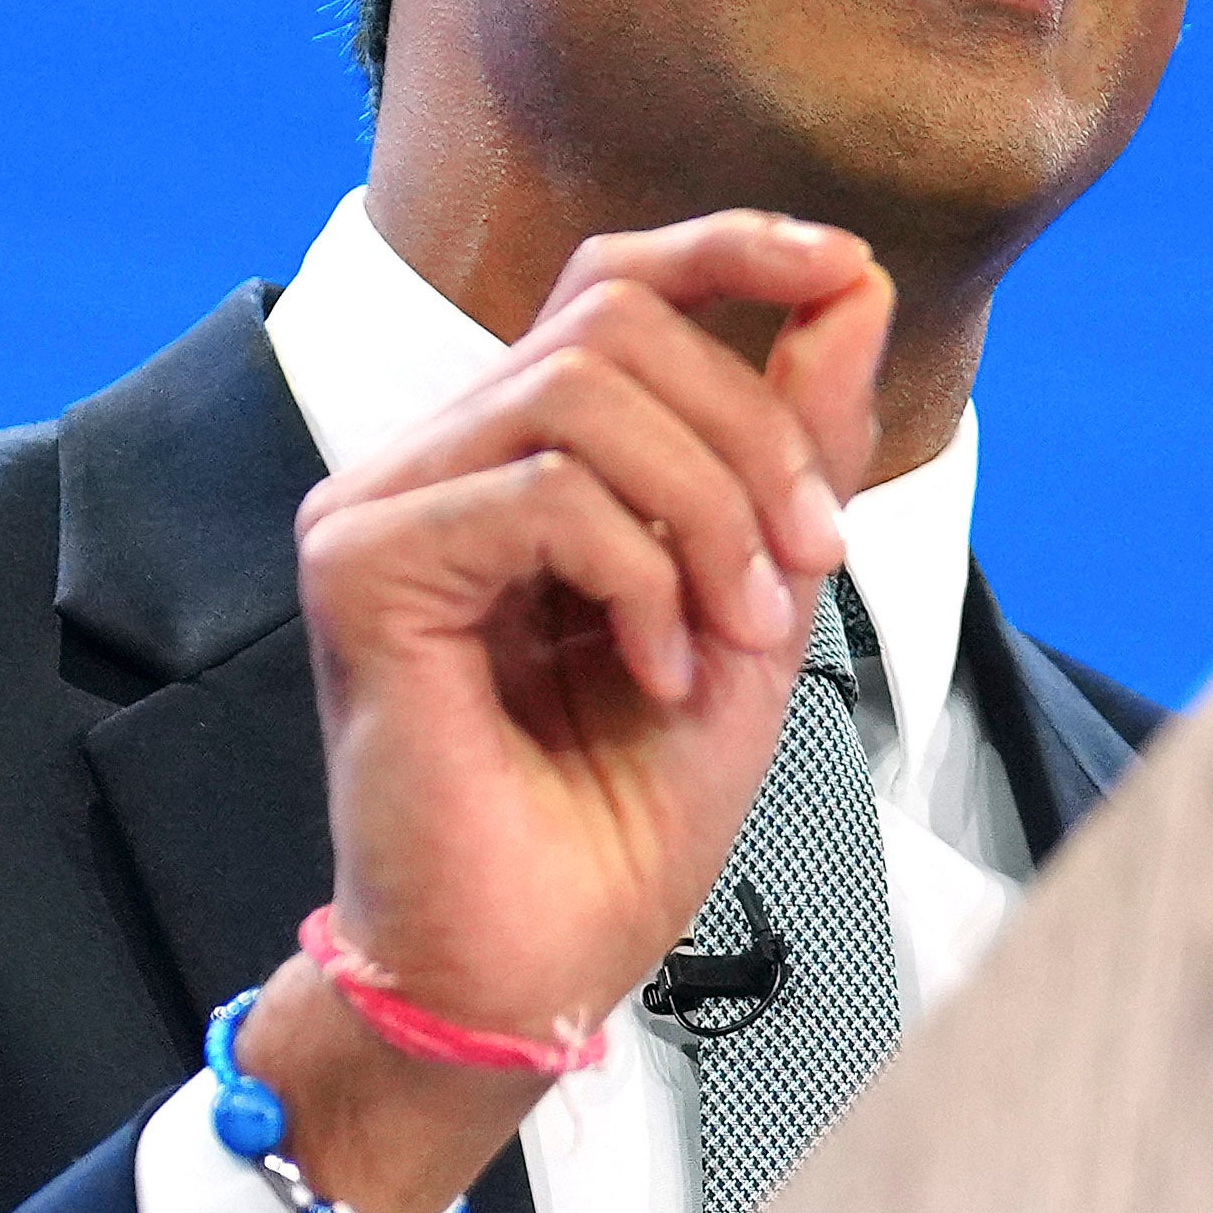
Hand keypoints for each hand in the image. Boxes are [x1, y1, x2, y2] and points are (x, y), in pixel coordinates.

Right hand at [237, 213, 892, 1212]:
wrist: (532, 965)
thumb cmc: (619, 813)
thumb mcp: (755, 606)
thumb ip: (791, 453)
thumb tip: (850, 284)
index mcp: (523, 458)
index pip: (614, 281)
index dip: (731, 247)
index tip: (843, 269)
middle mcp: (440, 459)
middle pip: (619, 321)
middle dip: (757, 438)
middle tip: (808, 569)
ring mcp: (382, 505)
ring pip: (585, 388)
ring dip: (710, 513)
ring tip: (732, 639)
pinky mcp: (362, 569)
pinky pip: (544, 493)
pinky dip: (641, 577)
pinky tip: (655, 672)